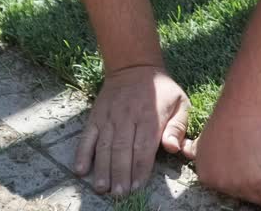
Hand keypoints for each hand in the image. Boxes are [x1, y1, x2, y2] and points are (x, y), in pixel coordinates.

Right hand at [74, 65, 191, 195]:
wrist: (134, 67)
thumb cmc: (162, 90)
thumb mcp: (180, 102)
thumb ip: (178, 127)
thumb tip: (172, 148)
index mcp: (150, 116)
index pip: (143, 146)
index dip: (139, 168)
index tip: (137, 186)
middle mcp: (127, 117)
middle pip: (122, 149)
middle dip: (120, 173)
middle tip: (118, 194)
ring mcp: (109, 116)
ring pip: (104, 145)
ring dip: (102, 168)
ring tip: (102, 188)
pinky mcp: (96, 116)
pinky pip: (87, 136)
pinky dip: (82, 153)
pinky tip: (80, 170)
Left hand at [184, 102, 260, 206]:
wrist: (249, 102)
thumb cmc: (232, 112)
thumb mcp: (206, 134)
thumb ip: (198, 148)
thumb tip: (187, 150)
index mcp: (205, 173)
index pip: (226, 189)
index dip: (240, 174)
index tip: (247, 161)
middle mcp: (218, 183)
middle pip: (242, 194)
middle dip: (252, 180)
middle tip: (259, 157)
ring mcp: (239, 185)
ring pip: (259, 197)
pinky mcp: (260, 183)